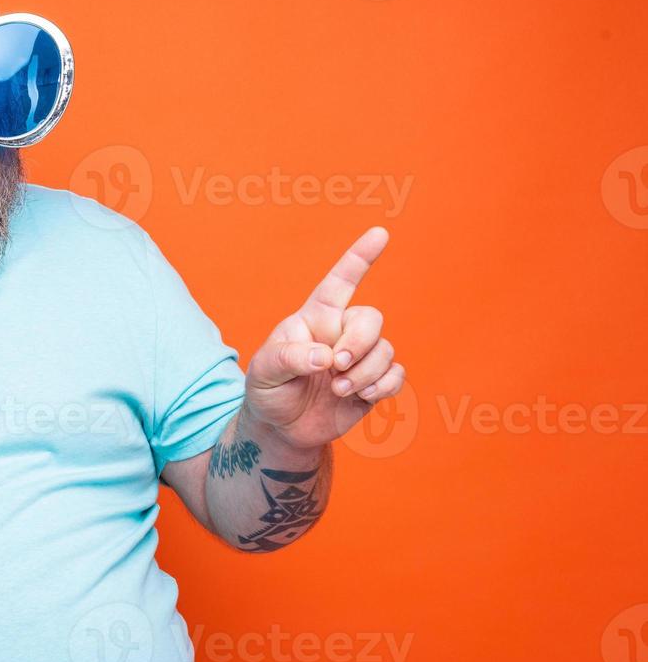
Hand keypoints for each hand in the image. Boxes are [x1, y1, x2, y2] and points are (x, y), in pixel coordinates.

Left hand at [242, 227, 405, 450]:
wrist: (281, 428)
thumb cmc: (268, 390)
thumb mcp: (264, 372)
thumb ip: (289, 358)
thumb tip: (325, 357)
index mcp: (314, 319)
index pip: (338, 283)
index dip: (359, 258)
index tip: (380, 233)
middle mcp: (340, 333)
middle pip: (370, 319)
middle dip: (359, 342)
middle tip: (336, 366)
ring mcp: (359, 358)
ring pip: (385, 350)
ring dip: (365, 373)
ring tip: (338, 390)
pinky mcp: (372, 383)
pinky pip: (397, 375)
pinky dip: (384, 386)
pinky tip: (362, 396)